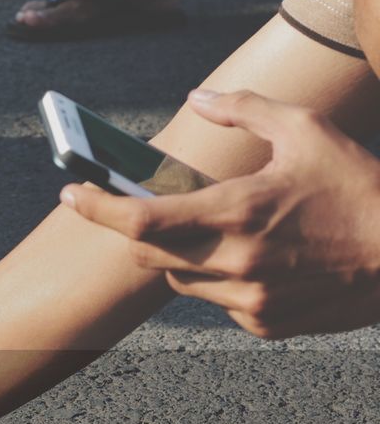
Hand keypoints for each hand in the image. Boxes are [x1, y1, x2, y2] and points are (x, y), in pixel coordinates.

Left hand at [62, 89, 379, 338]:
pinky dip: (222, 280)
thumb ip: (244, 111)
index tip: (72, 194)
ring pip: (180, 280)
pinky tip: (261, 260)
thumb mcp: (308, 131)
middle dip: (141, 230)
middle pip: (148, 254)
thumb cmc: (360, 188)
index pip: (140, 220)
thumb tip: (198, 99)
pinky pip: (216, 301)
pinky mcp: (262, 324)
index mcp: (237, 212)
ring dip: (184, 255)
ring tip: (229, 231)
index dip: (97, 209)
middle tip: (151, 209)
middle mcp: (235, 261)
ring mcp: (247, 299)